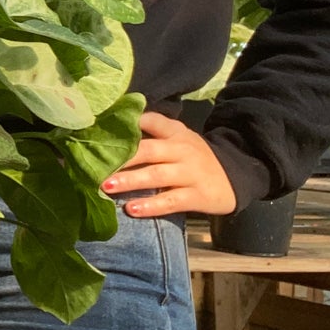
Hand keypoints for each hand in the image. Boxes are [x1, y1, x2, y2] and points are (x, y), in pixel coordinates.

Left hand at [100, 111, 236, 218]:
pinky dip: (151, 205)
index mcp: (175, 132)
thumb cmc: (193, 158)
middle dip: (120, 157)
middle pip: (148, 150)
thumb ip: (152, 134)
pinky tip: (132, 209)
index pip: (150, 121)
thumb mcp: (178, 139)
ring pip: (156, 175)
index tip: (97, 129)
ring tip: (106, 186)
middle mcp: (182, 149)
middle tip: (93, 164)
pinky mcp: (198, 195)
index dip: (126, 123)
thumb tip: (110, 130)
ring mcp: (190, 173)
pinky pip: (171, 201)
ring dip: (130, 181)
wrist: (235, 177)